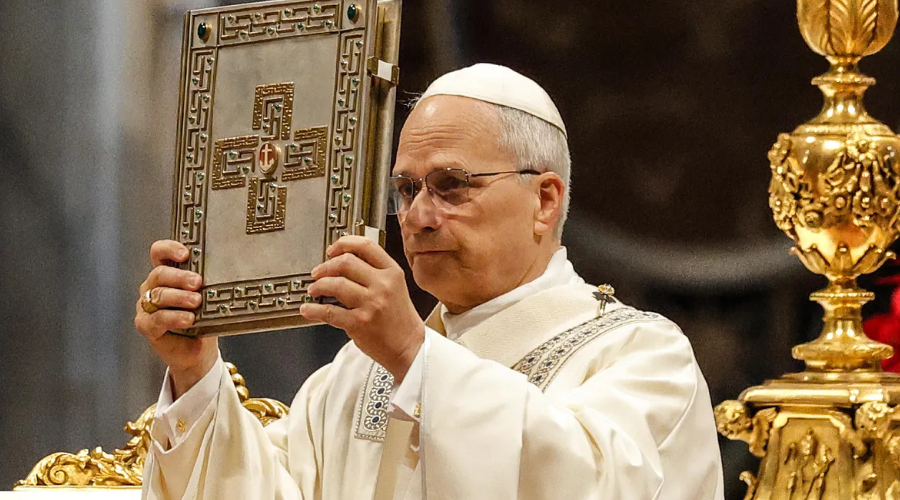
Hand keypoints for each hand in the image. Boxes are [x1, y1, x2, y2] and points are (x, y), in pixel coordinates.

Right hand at [135, 240, 217, 397]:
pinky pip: (156, 318)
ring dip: (179, 297)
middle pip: (160, 274)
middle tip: (198, 283)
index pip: (159, 253)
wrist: (198, 351)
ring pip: (158, 295)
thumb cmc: (203, 319)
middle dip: (180, 277)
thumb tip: (227, 270)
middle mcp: (153, 286)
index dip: (169, 249)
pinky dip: (174, 317)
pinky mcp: (146, 325)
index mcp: (167, 274)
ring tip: (196, 302)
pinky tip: (188, 319)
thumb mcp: (208, 297)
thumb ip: (207, 283)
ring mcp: (147, 306)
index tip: (185, 253)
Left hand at [300, 236, 423, 382]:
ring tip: (314, 290)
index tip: (332, 249)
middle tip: (318, 273)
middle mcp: (382, 285)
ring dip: (318, 286)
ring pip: (335, 284)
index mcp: (392, 273)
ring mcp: (371, 303)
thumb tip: (343, 263)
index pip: (366, 246)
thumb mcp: (396, 288)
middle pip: (346, 262)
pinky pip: (328, 312)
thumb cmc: (400, 320)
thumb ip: (375, 273)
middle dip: (325, 266)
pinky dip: (313, 310)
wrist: (409, 348)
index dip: (344, 243)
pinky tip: (308, 309)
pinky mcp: (359, 323)